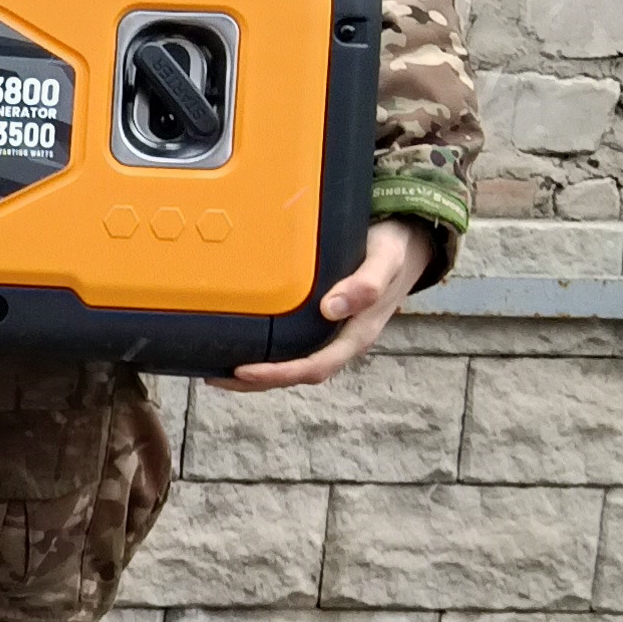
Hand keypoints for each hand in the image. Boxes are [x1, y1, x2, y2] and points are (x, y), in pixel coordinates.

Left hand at [219, 216, 433, 388]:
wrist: (408, 240)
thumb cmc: (394, 249)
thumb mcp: (385, 260)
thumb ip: (365, 283)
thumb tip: (331, 309)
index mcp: (357, 333)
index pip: (315, 366)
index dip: (278, 373)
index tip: (243, 370)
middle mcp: (342, 339)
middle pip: (297, 373)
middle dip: (257, 381)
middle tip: (214, 376)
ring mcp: (333, 331)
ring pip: (293, 361)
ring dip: (258, 371)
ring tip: (217, 366)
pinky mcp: (323, 319)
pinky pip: (293, 342)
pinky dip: (267, 347)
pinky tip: (241, 338)